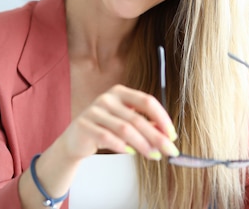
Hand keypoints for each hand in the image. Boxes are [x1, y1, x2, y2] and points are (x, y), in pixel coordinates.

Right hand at [63, 84, 178, 160]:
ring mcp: (94, 111)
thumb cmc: (105, 128)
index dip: (162, 118)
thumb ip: (145, 125)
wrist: (76, 139)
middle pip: (137, 118)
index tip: (172, 134)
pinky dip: (121, 146)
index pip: (147, 101)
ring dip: (142, 144)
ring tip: (154, 155)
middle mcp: (107, 98)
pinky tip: (130, 152)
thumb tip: (168, 136)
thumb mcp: (126, 122)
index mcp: (121, 92)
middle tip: (169, 150)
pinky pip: (106, 137)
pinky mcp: (84, 125)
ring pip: (124, 129)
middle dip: (156, 136)